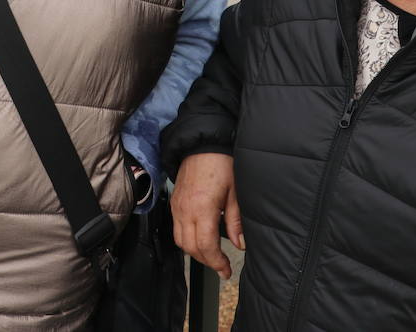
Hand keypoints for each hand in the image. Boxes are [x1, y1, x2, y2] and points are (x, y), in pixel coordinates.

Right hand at [171, 152, 241, 279]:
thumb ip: (236, 221)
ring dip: (195, 252)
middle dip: (206, 260)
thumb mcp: (235, 193)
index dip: (216, 261)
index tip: (226, 270)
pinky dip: (187, 239)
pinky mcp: (174, 202)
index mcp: (202, 208)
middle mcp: (185, 210)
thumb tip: (240, 244)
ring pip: (180, 241)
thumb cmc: (221, 164)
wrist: (203, 144)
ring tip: (211, 255)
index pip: (205, 245)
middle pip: (190, 247)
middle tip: (221, 266)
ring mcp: (177, 206)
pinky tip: (200, 238)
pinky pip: (176, 228)